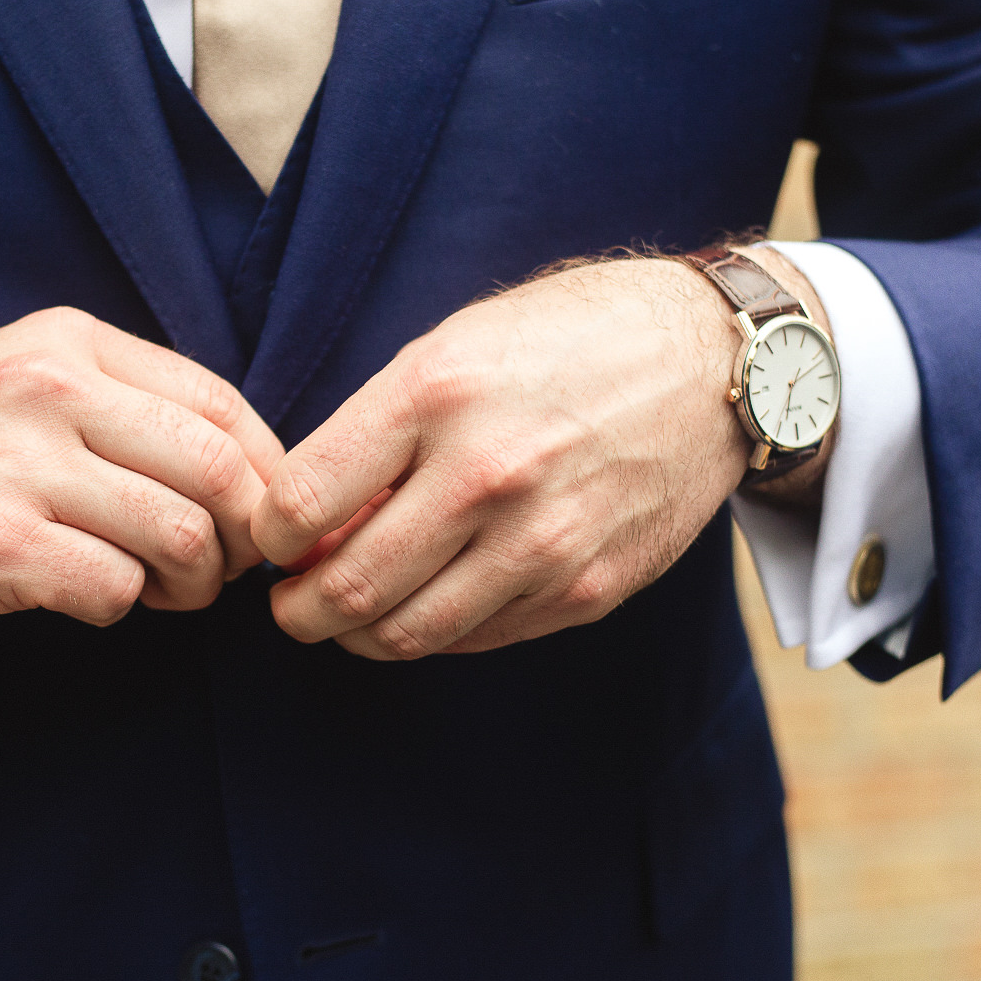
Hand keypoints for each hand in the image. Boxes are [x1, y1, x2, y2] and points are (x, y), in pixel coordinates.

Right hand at [0, 307, 282, 629]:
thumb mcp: (27, 380)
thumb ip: (124, 400)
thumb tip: (245, 462)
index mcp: (70, 343)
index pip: (220, 403)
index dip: (266, 471)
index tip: (261, 515)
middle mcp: (49, 391)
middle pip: (218, 469)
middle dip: (244, 535)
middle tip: (222, 567)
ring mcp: (18, 468)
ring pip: (180, 534)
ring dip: (192, 582)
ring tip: (166, 591)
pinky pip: (114, 589)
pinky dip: (123, 608)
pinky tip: (93, 598)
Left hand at [251, 248, 828, 658]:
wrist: (713, 364)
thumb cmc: (568, 341)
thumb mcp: (456, 345)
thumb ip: (376, 432)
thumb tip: (306, 525)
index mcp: (436, 393)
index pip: (301, 505)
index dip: (267, 538)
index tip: (272, 541)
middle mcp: (487, 473)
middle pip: (346, 588)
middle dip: (298, 611)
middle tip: (290, 605)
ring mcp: (542, 541)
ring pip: (406, 633)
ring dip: (357, 637)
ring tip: (348, 615)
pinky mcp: (587, 588)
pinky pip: (476, 639)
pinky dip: (433, 631)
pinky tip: (427, 602)